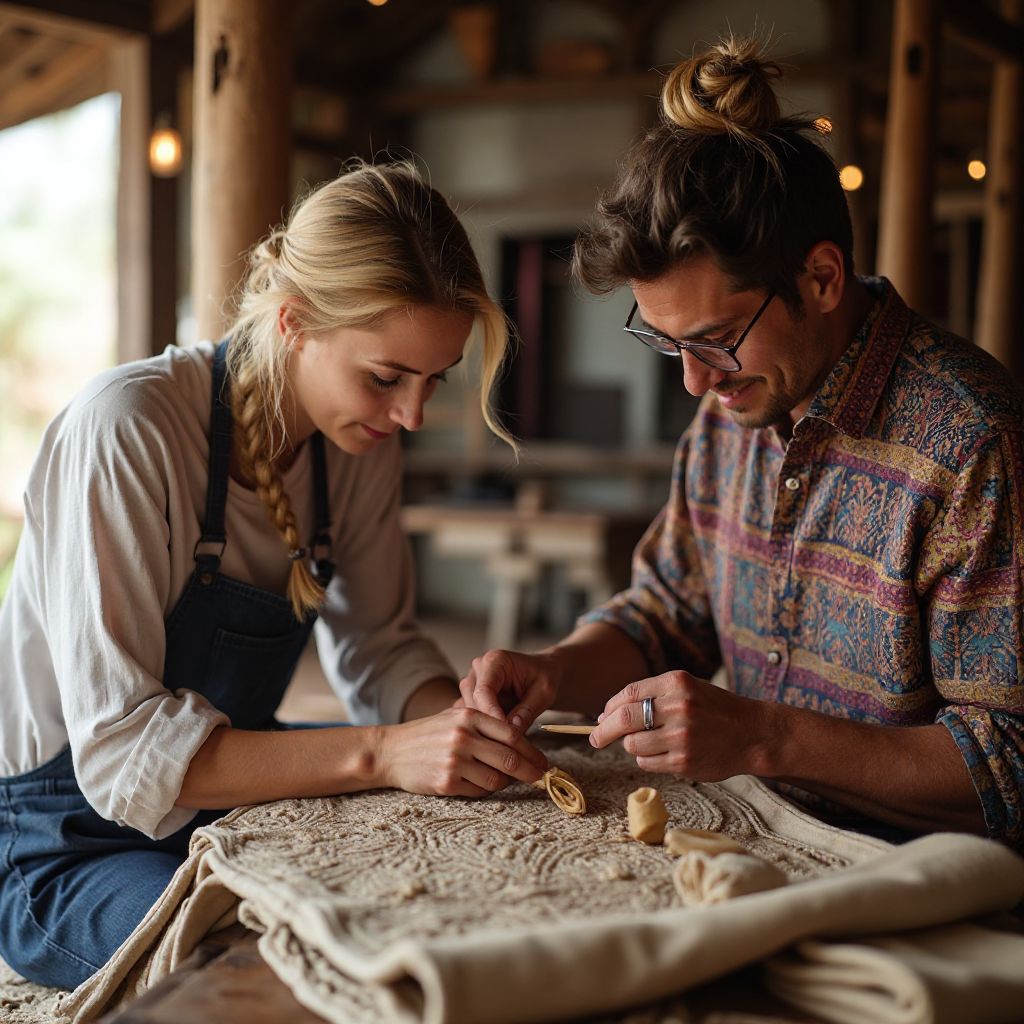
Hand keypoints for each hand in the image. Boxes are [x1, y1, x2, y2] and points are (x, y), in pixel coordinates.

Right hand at [378, 706, 548, 796]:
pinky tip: (481, 783)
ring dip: (506, 782)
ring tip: (504, 779)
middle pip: (510, 759)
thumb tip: (522, 741)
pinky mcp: (446, 782)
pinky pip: (479, 791)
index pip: (512, 734)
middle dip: (531, 771)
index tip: (543, 761)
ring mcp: (454, 760)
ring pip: (497, 779)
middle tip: (541, 777)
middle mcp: (463, 736)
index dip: (532, 750)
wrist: (391, 751)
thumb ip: (486, 725)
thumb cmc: (428, 734)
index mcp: (469, 716)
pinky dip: (485, 789)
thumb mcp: (455, 717)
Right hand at [459, 648, 560, 732]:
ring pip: (471, 713)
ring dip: (488, 728)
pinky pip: (472, 717)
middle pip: (473, 703)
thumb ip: (527, 710)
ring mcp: (472, 682)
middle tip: (510, 744)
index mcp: (494, 660)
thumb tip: (512, 729)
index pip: (483, 692)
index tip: (505, 734)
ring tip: (510, 739)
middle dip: (490, 725)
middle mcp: (478, 669)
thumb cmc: (545, 676)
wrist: (543, 672)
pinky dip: (485, 728)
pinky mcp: (471, 696)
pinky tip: (501, 736)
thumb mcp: (544, 692)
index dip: (492, 715)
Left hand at [588, 671, 768, 780]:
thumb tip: (608, 714)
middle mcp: (678, 707)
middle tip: (595, 738)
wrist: (753, 733)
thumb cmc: (715, 709)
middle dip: (603, 730)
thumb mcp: (687, 689)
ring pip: (632, 745)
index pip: (628, 694)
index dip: (609, 707)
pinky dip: (647, 760)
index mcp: (676, 683)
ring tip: (650, 743)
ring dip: (632, 746)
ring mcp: (681, 736)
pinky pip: (647, 763)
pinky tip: (663, 754)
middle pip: (623, 719)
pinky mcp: (683, 762)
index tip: (601, 717)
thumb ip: (652, 696)